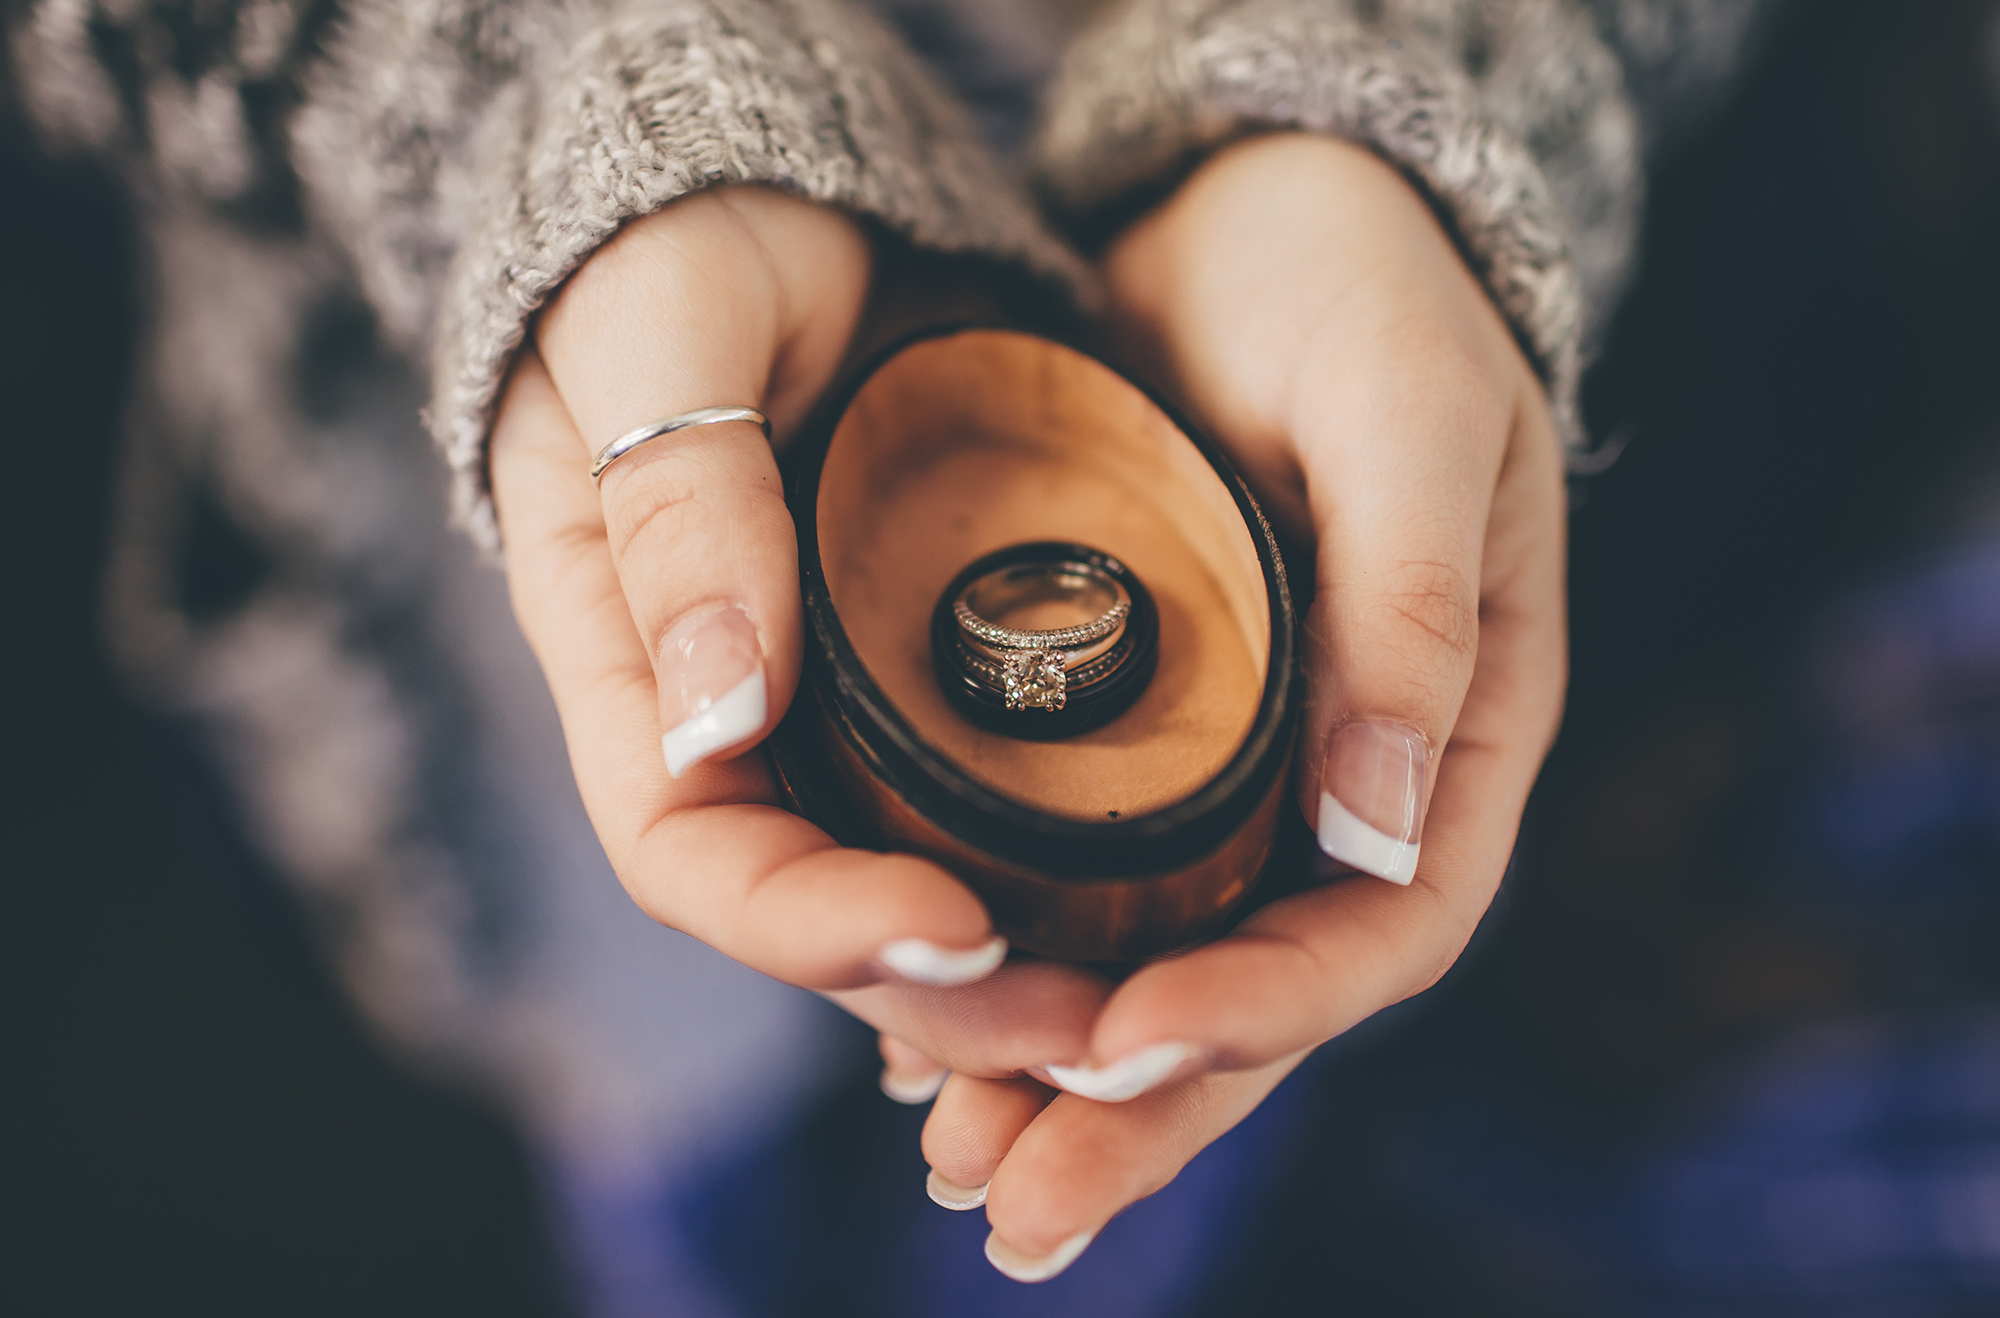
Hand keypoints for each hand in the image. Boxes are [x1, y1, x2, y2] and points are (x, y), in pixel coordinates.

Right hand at [491, 188, 1109, 1082]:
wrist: (787, 193)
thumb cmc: (688, 241)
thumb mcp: (658, 328)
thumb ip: (675, 499)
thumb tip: (724, 716)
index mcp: (630, 661)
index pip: (691, 854)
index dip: (810, 923)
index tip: (954, 931)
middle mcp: (727, 718)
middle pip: (817, 910)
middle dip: (947, 991)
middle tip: (1095, 1027)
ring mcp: (828, 706)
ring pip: (909, 883)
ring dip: (1020, 971)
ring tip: (1143, 1009)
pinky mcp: (928, 675)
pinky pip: (989, 806)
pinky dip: (1059, 877)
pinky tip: (1154, 914)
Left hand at [912, 134, 1568, 1278]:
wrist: (1262, 215)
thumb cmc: (1364, 293)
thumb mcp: (1406, 419)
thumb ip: (1414, 612)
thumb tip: (1387, 838)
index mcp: (1459, 734)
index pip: (1386, 928)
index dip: (1264, 1005)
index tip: (1127, 1043)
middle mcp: (1355, 783)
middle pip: (1263, 994)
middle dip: (1144, 1110)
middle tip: (1020, 1210)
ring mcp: (1251, 769)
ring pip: (1167, 968)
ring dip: (1066, 1081)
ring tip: (959, 1170)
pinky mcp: (1150, 737)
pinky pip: (1094, 890)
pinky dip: (1020, 971)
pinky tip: (925, 1040)